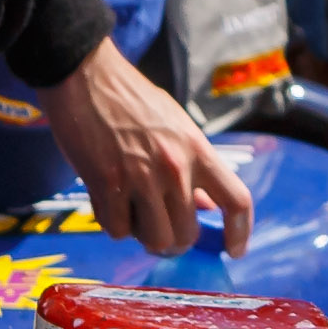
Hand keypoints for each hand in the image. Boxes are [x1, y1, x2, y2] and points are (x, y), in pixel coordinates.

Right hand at [42, 41, 253, 255]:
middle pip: (187, 234)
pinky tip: (109, 199)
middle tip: (161, 225)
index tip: (235, 249)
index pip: (236, 199)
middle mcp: (175, 168)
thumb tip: (207, 206)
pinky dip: (114, 223)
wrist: (86, 78)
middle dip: (176, 239)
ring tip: (134, 210)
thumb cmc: (133, 101)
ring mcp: (141, 179)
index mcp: (198, 149)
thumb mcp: (177, 126)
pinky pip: (117, 230)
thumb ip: (194, 166)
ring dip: (145, 235)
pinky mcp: (107, 186)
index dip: (240, 232)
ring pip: (155, 240)